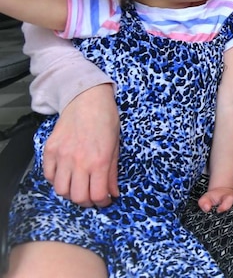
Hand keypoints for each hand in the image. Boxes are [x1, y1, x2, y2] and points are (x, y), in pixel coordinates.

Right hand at [42, 84, 119, 206]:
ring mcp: (62, 156)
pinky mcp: (50, 151)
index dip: (102, 202)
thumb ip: (113, 172)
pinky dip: (56, 180)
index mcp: (99, 161)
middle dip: (87, 201)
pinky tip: (66, 175)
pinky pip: (48, 176)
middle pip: (77, 197)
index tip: (105, 200)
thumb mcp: (116, 146)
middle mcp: (79, 161)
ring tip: (78, 186)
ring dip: (70, 193)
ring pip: (60, 190)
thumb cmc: (105, 119)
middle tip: (92, 196)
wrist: (86, 99)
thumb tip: (113, 192)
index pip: (97, 195)